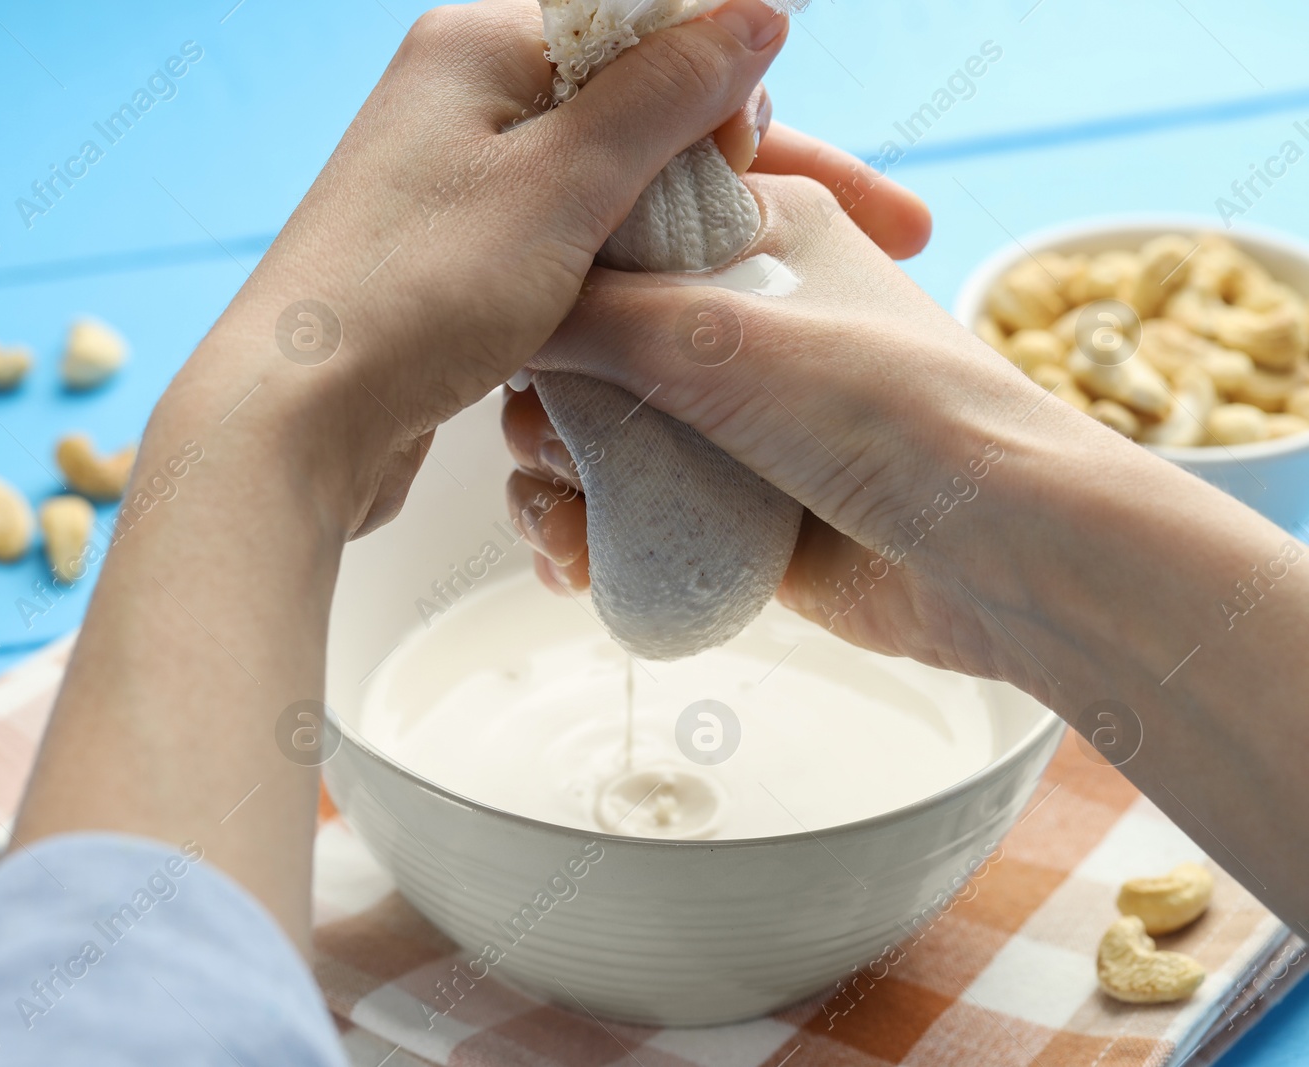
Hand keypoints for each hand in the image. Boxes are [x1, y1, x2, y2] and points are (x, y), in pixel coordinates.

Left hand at [163, 0, 798, 537]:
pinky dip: (634, 275)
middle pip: (643, 114)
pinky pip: (573, 248)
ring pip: (615, 189)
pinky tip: (695, 313)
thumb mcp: (561, 184)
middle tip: (878, 226)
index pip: (645, 30)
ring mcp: (460, 188)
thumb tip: (755, 12)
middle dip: (754, 170)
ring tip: (803, 276)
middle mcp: (466, 104)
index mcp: (481, 47)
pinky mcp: (458, 266)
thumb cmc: (413, 294)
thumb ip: (666, 96)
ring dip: (699, 228)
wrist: (295, 425)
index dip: (731, 89)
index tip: (775, 165)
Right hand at [507, 163, 1105, 692]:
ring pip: (591, 437)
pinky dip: (585, 537)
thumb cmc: (892, 414)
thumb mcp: (721, 335)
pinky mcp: (726, 506)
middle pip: (583, 348)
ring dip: (550, 484)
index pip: (614, 234)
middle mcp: (737, 321)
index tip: (527, 339)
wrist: (996, 556)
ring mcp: (730, 419)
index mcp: (755, 236)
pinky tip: (576, 565)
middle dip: (542, 409)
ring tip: (560, 527)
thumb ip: (594, 317)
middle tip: (552, 452)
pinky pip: (623, 511)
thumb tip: (502, 321)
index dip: (556, 285)